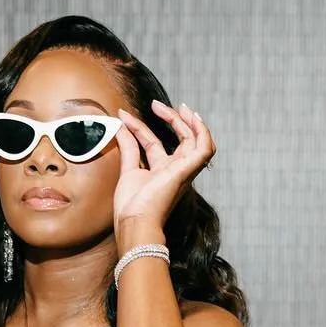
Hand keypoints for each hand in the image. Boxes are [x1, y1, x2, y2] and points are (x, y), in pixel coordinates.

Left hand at [112, 99, 214, 235]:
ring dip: (191, 122)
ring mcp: (183, 171)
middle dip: (173, 119)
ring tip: (180, 108)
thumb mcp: (128, 169)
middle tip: (156, 105)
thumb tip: (120, 122)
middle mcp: (175, 171)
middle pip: (182, 140)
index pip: (154, 143)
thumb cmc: (132, 207)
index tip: (125, 116)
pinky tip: (194, 118)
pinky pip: (205, 149)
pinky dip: (203, 132)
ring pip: (198, 142)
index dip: (140, 127)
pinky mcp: (186, 170)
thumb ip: (127, 146)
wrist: (135, 222)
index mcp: (160, 173)